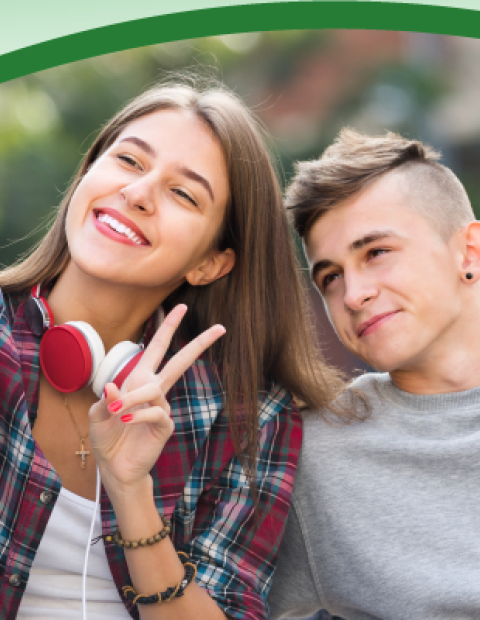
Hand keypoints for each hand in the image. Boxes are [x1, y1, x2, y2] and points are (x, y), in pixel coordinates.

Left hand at [88, 304, 224, 493]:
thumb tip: (112, 387)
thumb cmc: (108, 439)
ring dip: (131, 399)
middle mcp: (154, 390)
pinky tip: (125, 421)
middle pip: (180, 361)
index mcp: (138, 380)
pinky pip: (154, 412)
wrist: (115, 468)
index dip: (167, 328)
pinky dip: (137, 415)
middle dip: (198, 343)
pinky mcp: (165, 425)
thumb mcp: (97, 416)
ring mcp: (162, 407)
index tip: (180, 306)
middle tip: (219, 328)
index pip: (155, 349)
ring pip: (154, 389)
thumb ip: (104, 400)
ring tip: (115, 412)